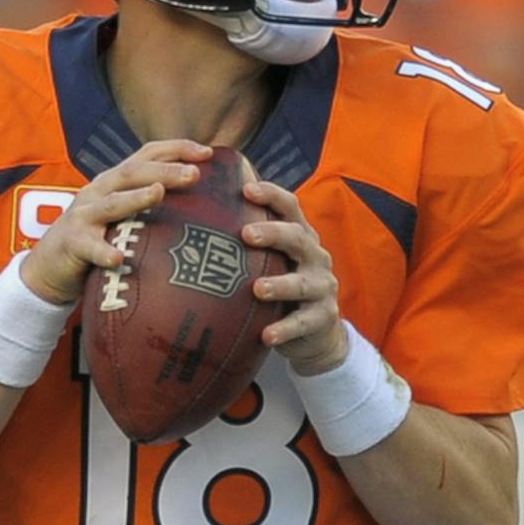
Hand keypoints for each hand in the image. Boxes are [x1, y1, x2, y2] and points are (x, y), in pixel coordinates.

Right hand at [20, 141, 212, 308]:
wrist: (48, 267)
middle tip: (194, 173)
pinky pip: (89, 247)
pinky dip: (104, 252)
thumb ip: (149, 206)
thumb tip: (200, 206)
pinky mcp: (72, 242)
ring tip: (158, 194)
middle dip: (165, 170)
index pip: (148, 155)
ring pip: (112, 203)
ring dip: (136, 197)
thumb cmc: (96, 239)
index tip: (209, 152)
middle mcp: (99, 190)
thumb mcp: (122, 216)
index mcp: (115, 181)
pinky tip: (119, 259)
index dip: (177, 148)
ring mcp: (84, 215)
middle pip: (133, 172)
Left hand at [242, 179, 347, 375]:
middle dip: (273, 234)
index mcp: (301, 237)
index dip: (271, 195)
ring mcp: (322, 287)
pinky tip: (266, 335)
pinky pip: (303, 323)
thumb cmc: (282, 288)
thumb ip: (249, 243)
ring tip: (257, 289)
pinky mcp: (323, 317)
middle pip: (297, 238)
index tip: (246, 189)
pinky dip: (285, 329)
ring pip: (301, 283)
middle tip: (246, 234)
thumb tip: (200, 217)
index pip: (290, 207)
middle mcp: (315, 257)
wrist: (317, 331)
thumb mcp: (271, 262)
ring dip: (279, 285)